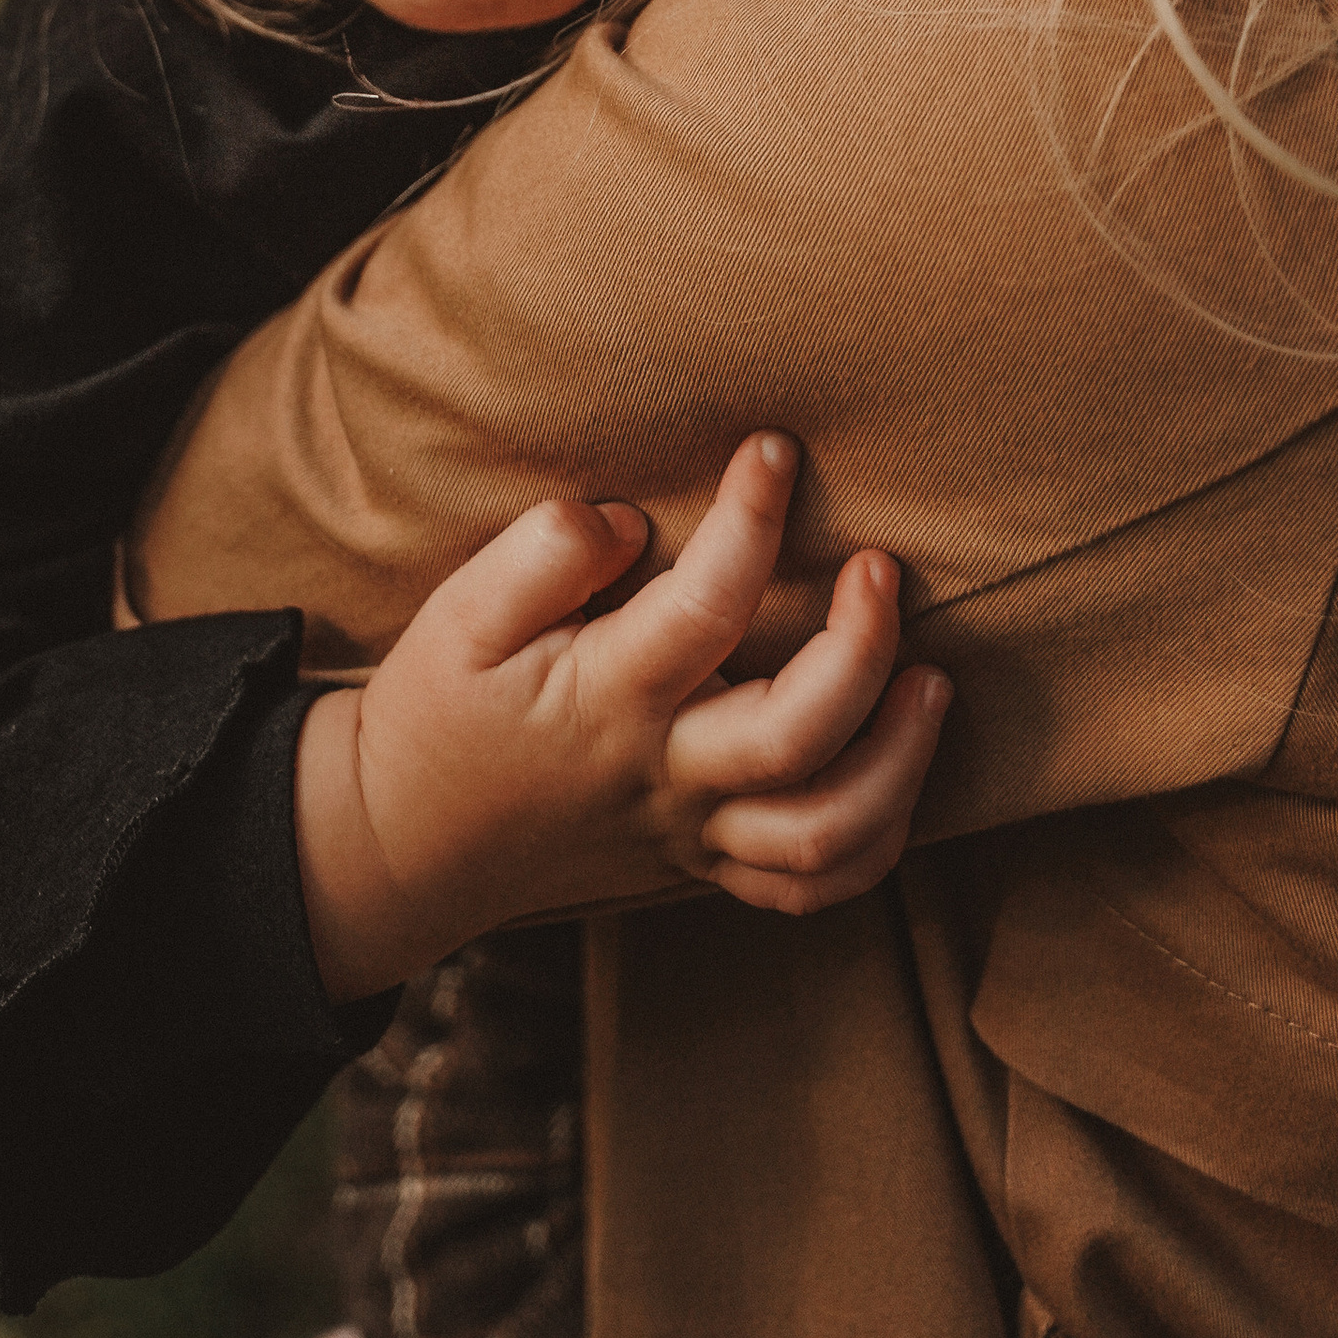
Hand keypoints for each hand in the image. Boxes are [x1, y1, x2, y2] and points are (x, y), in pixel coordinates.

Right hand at [291, 434, 948, 1000]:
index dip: (752, 520)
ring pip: (826, 833)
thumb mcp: (456, 617)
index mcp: (604, 700)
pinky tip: (901, 769)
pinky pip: (811, 887)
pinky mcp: (701, 867)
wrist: (406, 844)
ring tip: (932, 680)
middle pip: (797, 736)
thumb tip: (624, 519)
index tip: (774, 450)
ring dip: (900, 761)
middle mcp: (664, 775)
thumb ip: (539, 557)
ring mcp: (691, 833)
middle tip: (880, 567)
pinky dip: (876, 841)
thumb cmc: (437, 712)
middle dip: (863, 648)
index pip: (705, 608)